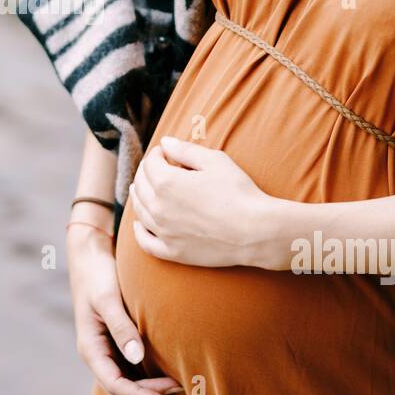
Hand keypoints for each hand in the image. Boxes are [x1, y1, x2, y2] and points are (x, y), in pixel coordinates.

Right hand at [65, 221, 183, 394]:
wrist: (90, 255)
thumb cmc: (97, 274)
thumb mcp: (108, 298)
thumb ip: (121, 327)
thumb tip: (136, 357)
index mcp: (90, 347)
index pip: (113, 384)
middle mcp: (97, 353)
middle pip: (120, 389)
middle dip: (147, 393)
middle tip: (178, 385)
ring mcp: (106, 349)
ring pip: (126, 382)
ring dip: (148, 387)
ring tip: (177, 381)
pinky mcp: (116, 341)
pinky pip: (131, 368)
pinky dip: (147, 374)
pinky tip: (168, 367)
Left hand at [128, 135, 292, 268]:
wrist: (256, 231)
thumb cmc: (239, 192)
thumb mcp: (215, 161)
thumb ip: (185, 150)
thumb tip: (164, 142)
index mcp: (167, 183)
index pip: (150, 163)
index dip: (157, 154)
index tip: (165, 152)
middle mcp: (159, 208)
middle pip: (141, 185)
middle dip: (146, 172)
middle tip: (156, 167)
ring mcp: (164, 232)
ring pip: (140, 211)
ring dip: (139, 196)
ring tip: (144, 189)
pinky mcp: (173, 252)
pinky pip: (145, 242)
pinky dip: (139, 231)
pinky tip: (140, 224)